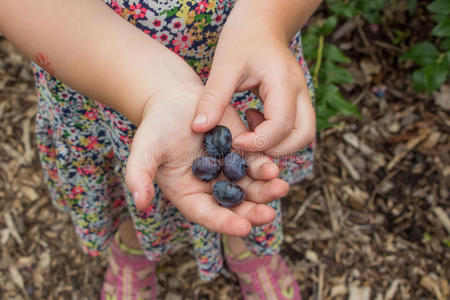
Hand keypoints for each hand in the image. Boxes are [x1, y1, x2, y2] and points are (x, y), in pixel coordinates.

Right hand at [125, 86, 288, 236]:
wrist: (176, 99)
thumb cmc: (157, 125)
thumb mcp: (145, 148)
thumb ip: (138, 174)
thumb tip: (140, 202)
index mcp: (189, 194)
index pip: (207, 214)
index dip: (224, 223)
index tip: (243, 227)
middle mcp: (211, 188)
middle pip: (234, 207)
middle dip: (252, 212)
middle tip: (268, 215)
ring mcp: (228, 172)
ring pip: (251, 188)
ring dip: (265, 192)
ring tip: (279, 187)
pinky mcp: (242, 154)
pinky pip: (256, 166)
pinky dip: (266, 169)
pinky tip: (274, 168)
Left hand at [191, 14, 315, 156]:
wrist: (261, 24)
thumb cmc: (243, 39)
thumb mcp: (224, 66)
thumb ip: (214, 98)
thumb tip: (199, 128)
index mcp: (284, 83)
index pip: (281, 125)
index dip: (258, 141)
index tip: (233, 141)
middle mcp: (301, 92)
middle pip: (302, 136)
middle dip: (273, 149)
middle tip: (245, 142)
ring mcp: (302, 97)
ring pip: (302, 135)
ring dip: (278, 144)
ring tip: (249, 128)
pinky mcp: (297, 101)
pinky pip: (294, 128)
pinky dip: (276, 135)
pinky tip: (253, 120)